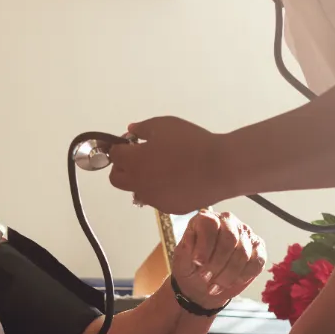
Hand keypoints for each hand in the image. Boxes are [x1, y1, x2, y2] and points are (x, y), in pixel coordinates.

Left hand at [109, 116, 232, 214]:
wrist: (220, 168)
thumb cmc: (191, 142)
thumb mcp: (164, 125)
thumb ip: (143, 128)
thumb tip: (131, 131)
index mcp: (133, 162)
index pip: (114, 155)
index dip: (121, 146)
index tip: (133, 141)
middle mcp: (138, 183)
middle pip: (117, 179)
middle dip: (122, 167)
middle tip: (139, 157)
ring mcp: (154, 199)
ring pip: (138, 191)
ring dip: (142, 180)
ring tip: (163, 169)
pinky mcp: (169, 208)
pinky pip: (158, 198)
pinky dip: (161, 189)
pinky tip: (178, 179)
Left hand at [171, 210, 265, 308]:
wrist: (202, 285)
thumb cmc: (190, 268)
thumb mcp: (181, 259)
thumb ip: (186, 249)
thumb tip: (193, 243)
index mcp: (206, 218)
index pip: (210, 224)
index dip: (205, 245)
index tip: (197, 263)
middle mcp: (228, 221)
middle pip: (229, 239)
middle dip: (217, 263)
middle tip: (205, 278)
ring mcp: (245, 234)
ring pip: (243, 253)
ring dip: (228, 274)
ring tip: (215, 285)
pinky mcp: (258, 249)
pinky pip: (256, 263)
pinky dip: (242, 276)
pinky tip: (231, 282)